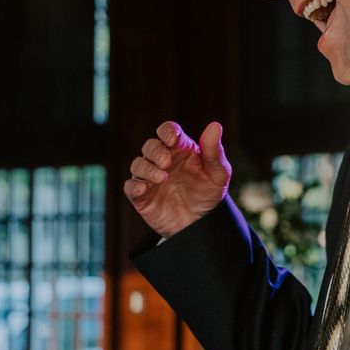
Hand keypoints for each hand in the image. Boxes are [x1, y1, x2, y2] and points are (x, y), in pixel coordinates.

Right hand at [123, 121, 231, 236]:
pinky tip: (144, 187)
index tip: (173, 139)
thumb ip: (214, 151)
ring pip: (138, 164)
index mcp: (180, 148)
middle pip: (150, 145)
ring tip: (162, 178)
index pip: (168, 130)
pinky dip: (134, 185)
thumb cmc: (209, 193)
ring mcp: (150, 177)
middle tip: (167, 162)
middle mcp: (162, 160)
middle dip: (156, 151)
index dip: (167, 131)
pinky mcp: (142, 196)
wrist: (202, 224)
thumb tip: (215, 125)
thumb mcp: (218, 173)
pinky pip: (130, 187)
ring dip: (147, 168)